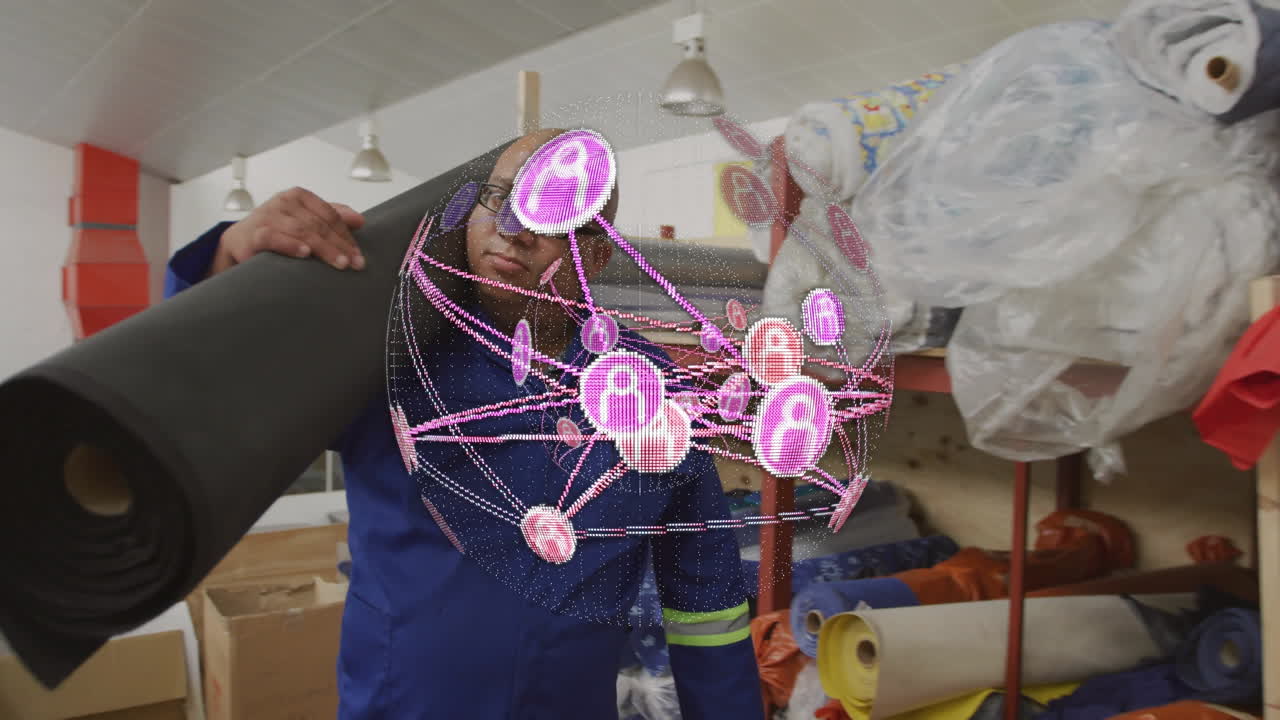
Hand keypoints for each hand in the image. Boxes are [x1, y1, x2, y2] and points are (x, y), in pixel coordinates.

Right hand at [210, 187, 365, 276]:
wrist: (240, 241)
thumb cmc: (276, 230)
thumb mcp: (305, 219)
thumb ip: (332, 217)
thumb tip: (360, 220)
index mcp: (299, 196)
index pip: (330, 214)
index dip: (347, 235)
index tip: (359, 255)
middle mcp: (283, 202)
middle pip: (319, 224)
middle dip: (340, 246)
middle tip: (355, 263)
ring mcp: (268, 216)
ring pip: (302, 231)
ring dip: (323, 249)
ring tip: (339, 263)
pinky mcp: (254, 233)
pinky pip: (274, 238)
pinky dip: (290, 245)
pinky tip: (305, 253)